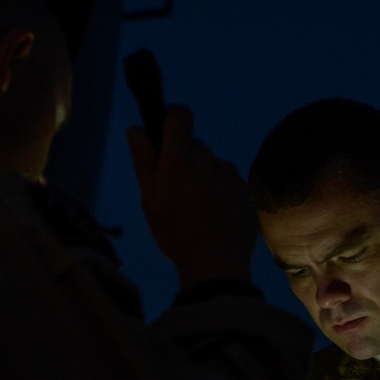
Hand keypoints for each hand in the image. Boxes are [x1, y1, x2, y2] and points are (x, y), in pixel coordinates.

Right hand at [127, 105, 254, 286]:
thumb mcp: (150, 200)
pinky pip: (228, 180)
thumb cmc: (176, 234)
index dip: (172, 119)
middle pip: (194, 145)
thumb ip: (144, 160)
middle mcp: (207, 161)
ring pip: (212, 164)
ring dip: (204, 178)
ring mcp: (229, 174)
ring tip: (198, 210)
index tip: (167, 136)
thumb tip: (135, 129)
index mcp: (179, 161)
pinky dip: (221, 191)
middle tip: (178, 193)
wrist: (216, 264)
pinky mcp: (244, 188)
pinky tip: (215, 215)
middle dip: (185, 160)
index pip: (180, 115)